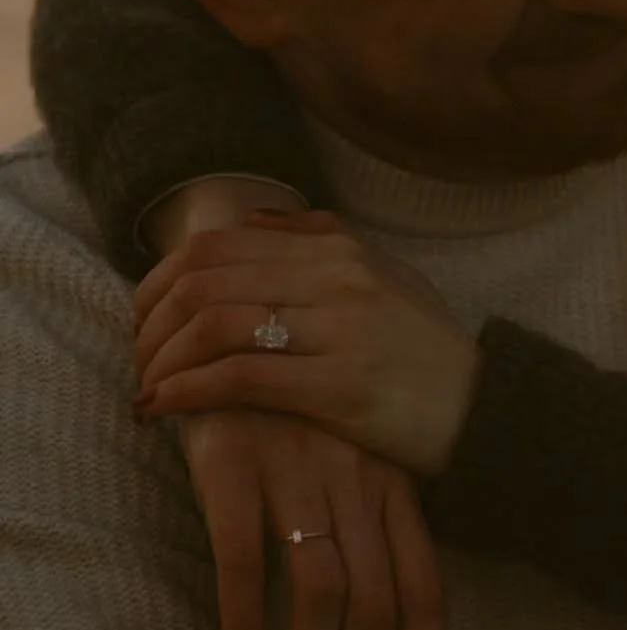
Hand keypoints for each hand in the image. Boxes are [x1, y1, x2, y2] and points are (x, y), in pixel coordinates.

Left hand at [132, 211, 480, 476]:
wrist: (486, 409)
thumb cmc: (427, 349)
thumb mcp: (386, 275)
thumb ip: (323, 242)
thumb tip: (255, 220)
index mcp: (340, 247)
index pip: (220, 244)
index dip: (162, 279)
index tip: (145, 318)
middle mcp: (336, 277)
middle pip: (204, 279)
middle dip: (150, 320)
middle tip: (137, 356)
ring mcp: (339, 329)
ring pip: (212, 324)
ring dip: (161, 359)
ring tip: (147, 388)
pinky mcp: (338, 386)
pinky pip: (238, 378)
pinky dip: (186, 392)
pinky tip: (163, 409)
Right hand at [177, 410, 445, 629]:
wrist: (239, 318)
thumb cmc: (302, 400)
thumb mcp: (359, 451)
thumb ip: (379, 518)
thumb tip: (384, 614)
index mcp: (394, 483)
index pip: (426, 588)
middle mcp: (357, 481)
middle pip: (379, 605)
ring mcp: (300, 470)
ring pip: (322, 593)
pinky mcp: (236, 463)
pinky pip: (245, 561)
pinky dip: (247, 626)